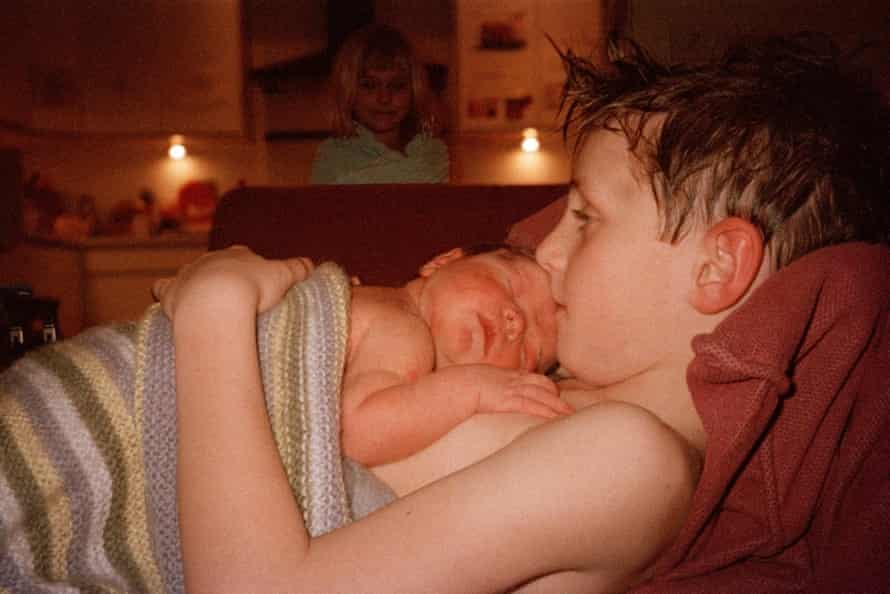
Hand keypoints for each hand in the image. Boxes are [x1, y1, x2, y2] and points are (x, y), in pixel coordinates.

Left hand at [152, 245, 313, 320]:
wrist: (217, 302)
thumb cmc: (253, 289)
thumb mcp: (284, 277)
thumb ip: (299, 269)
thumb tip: (311, 264)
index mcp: (239, 254)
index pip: (245, 257)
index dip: (251, 271)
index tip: (257, 286)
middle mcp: (212, 259)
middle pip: (219, 265)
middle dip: (225, 278)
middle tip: (236, 300)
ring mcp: (189, 274)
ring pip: (192, 274)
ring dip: (197, 285)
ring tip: (207, 305)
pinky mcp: (171, 291)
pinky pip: (163, 288)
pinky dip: (165, 293)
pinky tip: (169, 301)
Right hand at [440, 364, 571, 418]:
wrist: (449, 388)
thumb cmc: (453, 388)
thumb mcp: (468, 383)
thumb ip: (479, 389)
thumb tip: (479, 399)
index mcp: (501, 375)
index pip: (529, 377)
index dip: (544, 386)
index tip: (553, 395)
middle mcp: (509, 379)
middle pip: (541, 384)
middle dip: (556, 396)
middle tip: (568, 409)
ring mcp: (509, 389)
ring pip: (541, 395)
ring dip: (557, 406)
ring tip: (569, 417)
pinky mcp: (506, 401)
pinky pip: (532, 405)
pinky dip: (546, 412)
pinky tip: (556, 420)